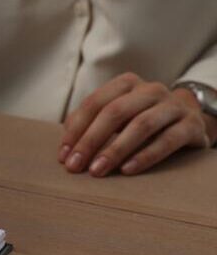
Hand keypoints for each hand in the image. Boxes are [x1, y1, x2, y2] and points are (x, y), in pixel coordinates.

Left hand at [59, 73, 216, 176]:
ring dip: (115, 150)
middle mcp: (150, 90)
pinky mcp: (191, 125)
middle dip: (90, 141)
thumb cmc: (142, 118)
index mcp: (126, 84)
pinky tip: (127, 170)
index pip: (94, 103)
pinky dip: (145, 156)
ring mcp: (172, 106)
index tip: (64, 155)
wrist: (190, 118)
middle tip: (75, 166)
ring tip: (97, 170)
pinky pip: (167, 140)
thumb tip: (66, 148)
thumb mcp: (118, 115)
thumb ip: (91, 123)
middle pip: (114, 113)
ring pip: (140, 125)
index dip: (76, 129)